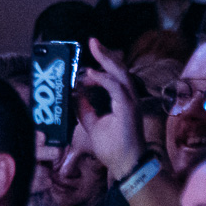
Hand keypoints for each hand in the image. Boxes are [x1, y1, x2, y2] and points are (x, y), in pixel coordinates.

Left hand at [73, 37, 144, 178]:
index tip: (85, 62)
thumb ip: (84, 108)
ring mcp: (130, 103)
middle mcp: (128, 98)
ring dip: (106, 60)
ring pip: (121, 74)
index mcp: (122, 100)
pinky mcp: (128, 109)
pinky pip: (116, 89)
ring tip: (94, 48)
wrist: (125, 164)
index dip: (100, 66)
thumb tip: (75, 94)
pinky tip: (90, 74)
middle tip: (92, 41)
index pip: (113, 76)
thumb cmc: (114, 146)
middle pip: (119, 70)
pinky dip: (103, 79)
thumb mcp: (92, 124)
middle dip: (105, 54)